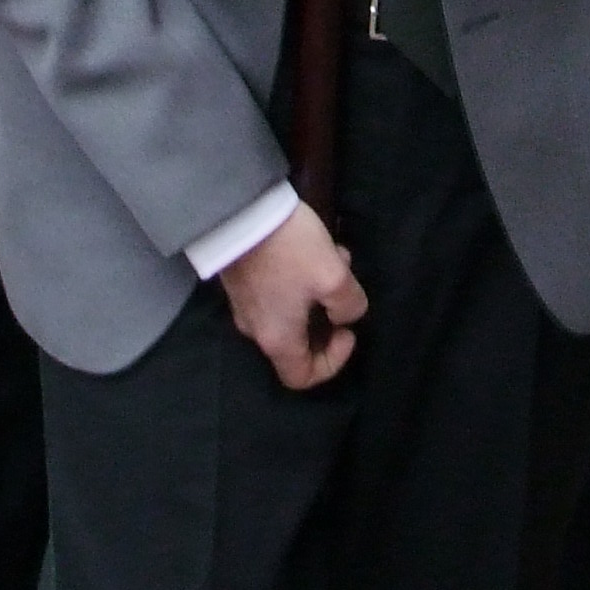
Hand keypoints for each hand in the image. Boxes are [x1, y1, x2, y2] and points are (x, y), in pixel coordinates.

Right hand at [221, 202, 366, 389]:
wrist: (240, 211)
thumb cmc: (290, 252)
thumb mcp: (334, 277)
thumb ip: (349, 305)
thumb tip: (344, 315)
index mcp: (278, 340)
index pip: (302, 378)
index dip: (332, 362)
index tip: (346, 330)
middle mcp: (256, 331)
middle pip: (298, 344)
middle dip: (329, 318)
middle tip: (343, 286)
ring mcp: (244, 305)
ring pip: (290, 314)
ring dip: (317, 293)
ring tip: (334, 257)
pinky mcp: (240, 281)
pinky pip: (275, 295)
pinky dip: (298, 282)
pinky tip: (310, 248)